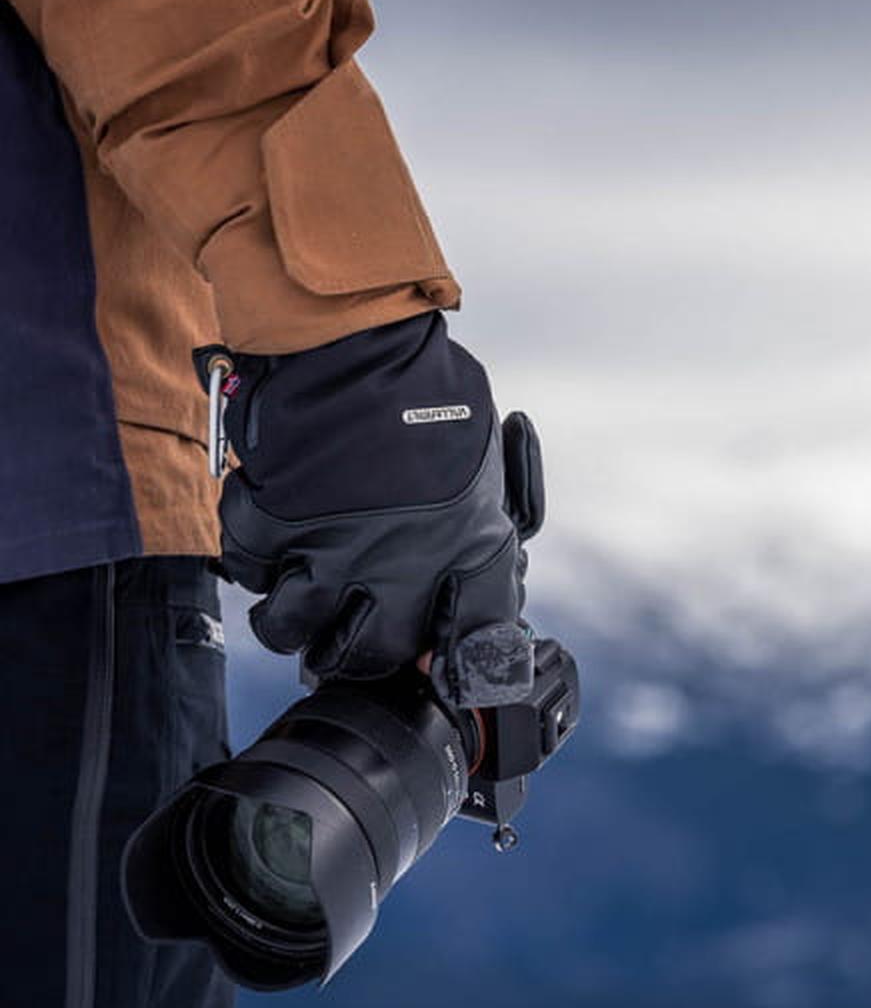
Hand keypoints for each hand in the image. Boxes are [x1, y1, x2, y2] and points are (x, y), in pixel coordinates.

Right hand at [196, 311, 544, 704]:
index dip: (449, 670)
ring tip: (296, 582)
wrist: (360, 338)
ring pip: (291, 629)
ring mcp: (334, 552)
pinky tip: (273, 524)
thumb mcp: (484, 469)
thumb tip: (477, 588)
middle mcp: (405, 570)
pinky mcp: (277, 527)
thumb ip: (483, 536)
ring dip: (288, 610)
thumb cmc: (430, 395)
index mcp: (471, 554)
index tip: (430, 668)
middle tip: (344, 621)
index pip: (470, 652)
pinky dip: (253, 553)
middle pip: (366, 656)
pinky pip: (249, 571)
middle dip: (351, 647)